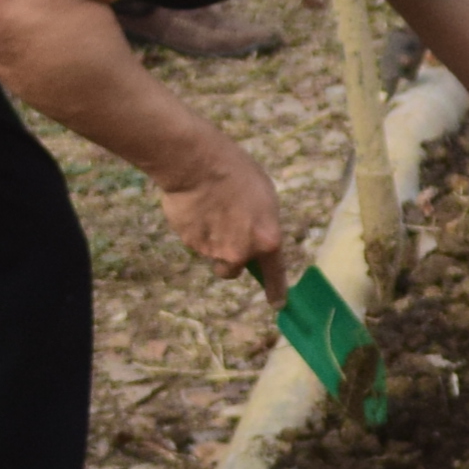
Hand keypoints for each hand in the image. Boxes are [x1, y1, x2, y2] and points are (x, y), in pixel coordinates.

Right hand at [158, 146, 287, 281]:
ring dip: (211, 242)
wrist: (197, 164)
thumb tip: (257, 236)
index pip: (274, 274)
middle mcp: (241, 253)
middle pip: (233, 270)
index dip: (276, 291)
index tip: (278, 304)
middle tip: (226, 232)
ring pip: (212, 255)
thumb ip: (263, 224)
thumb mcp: (266, 196)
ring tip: (210, 211)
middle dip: (229, 258)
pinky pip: (194, 241)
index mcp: (267, 240)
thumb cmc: (237, 173)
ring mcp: (213, 251)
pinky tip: (195, 206)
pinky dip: (195, 229)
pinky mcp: (190, 243)